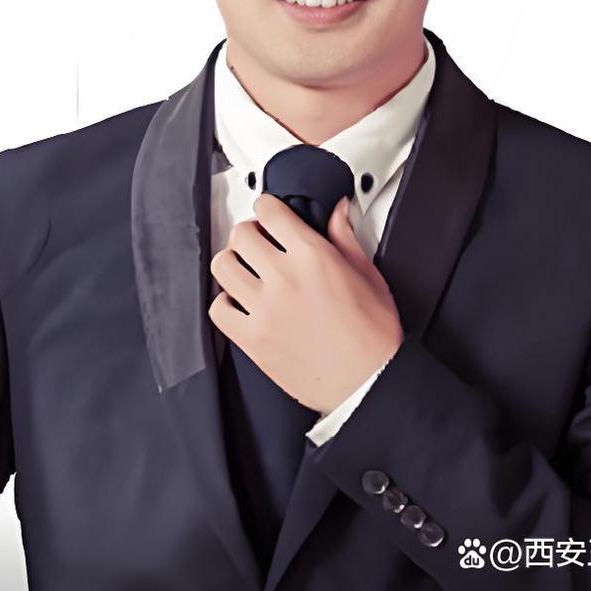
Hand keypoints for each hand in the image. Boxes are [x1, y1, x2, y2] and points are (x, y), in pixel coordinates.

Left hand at [208, 193, 404, 414]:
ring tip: (246, 270)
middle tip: (259, 242)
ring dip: (233, 262)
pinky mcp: (252, 338)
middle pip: (241, 234)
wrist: (368, 383)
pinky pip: (218, 309)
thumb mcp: (368, 276)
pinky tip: (240, 302)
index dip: (267, 207)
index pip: (269, 212)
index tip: (268, 213)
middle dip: (250, 233)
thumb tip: (337, 212)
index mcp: (312, 257)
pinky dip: (224, 301)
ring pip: (223, 266)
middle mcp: (283, 278)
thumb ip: (345, 239)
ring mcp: (264, 309)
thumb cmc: (372, 336)